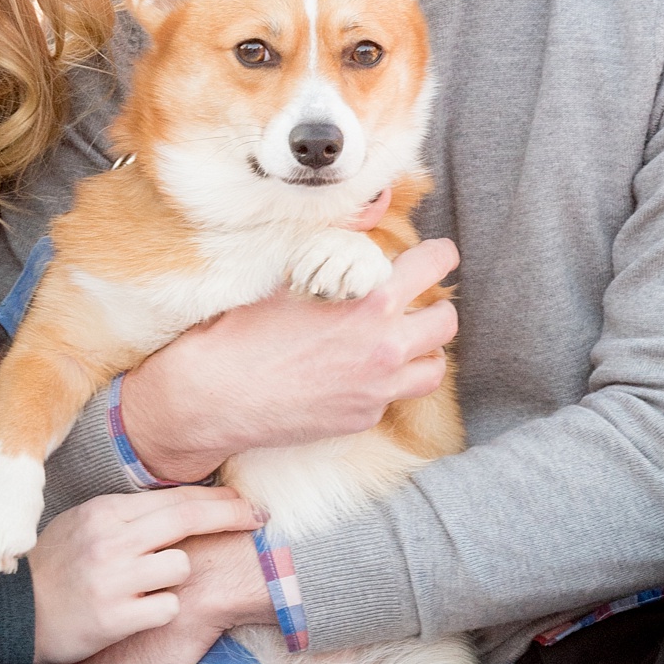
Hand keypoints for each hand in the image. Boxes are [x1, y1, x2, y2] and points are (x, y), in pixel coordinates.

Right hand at [26, 488, 258, 663]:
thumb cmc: (53, 567)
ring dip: (178, 576)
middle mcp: (111, 540)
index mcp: (104, 512)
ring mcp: (114, 579)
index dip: (217, 499)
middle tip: (259, 518)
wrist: (11, 613)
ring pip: (181, 566)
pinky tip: (143, 612)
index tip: (245, 502)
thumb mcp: (83, 525)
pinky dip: (163, 610)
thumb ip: (126, 515)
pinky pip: (168, 607)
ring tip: (152, 586)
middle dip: (231, 516)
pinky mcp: (115, 617)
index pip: (174, 497)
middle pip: (188, 519)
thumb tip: (183, 504)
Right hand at [117, 237, 458, 483]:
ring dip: (422, 353)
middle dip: (435, 308)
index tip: (438, 256)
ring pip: (432, 369)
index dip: (440, 256)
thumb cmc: (245, 333)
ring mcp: (378, 389)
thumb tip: (354, 244)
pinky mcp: (362, 419)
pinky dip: (383, 385)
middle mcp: (385, 347)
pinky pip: (391, 397)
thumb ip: (335, 263)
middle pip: (445, 323)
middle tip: (417, 304)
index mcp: (371, 301)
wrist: (218, 395)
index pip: (434, 266)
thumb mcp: (292, 280)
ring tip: (401, 344)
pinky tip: (355, 376)